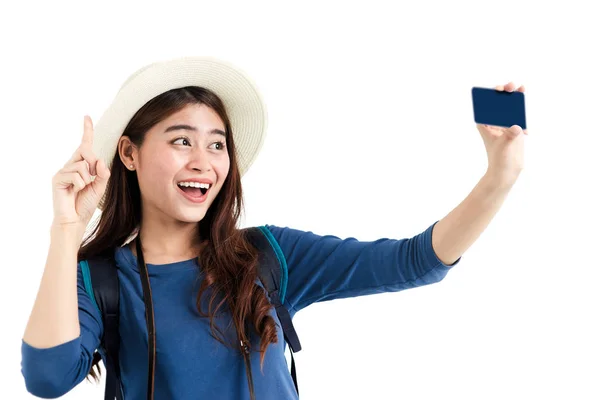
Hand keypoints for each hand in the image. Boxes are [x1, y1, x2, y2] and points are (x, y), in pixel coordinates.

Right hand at [51, 116, 110, 230]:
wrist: (75, 219)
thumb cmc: (86, 203)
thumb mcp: (100, 187)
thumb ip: (102, 173)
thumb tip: (99, 161)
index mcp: (81, 164)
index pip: (84, 145)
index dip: (87, 130)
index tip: (87, 117)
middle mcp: (71, 164)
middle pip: (86, 151)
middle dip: (93, 164)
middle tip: (90, 180)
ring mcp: (63, 171)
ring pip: (84, 166)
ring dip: (87, 180)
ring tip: (80, 189)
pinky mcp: (58, 178)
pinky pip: (77, 176)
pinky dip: (80, 185)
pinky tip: (74, 192)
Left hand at [476, 82, 526, 186]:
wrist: (507, 169)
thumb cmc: (499, 157)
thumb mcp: (504, 144)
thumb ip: (510, 134)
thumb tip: (518, 127)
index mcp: (485, 124)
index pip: (485, 106)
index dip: (490, 95)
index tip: (497, 90)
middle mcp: (494, 122)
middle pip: (498, 104)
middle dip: (504, 94)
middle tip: (510, 87)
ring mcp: (505, 124)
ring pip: (510, 107)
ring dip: (515, 98)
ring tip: (520, 89)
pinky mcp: (515, 128)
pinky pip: (519, 114)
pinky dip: (522, 109)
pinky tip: (524, 101)